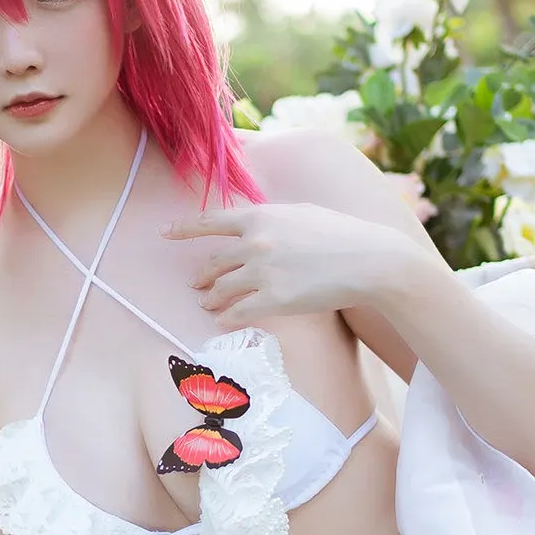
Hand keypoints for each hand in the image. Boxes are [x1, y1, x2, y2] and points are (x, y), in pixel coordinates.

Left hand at [163, 200, 425, 323]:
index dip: (184, 227)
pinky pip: (238, 312)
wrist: (369, 260)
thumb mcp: (301, 213)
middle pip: (214, 262)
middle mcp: (255, 243)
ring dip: (211, 298)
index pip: (210, 221)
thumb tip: (251, 224)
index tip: (165, 232)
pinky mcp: (275, 300)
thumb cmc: (340, 235)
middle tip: (196, 285)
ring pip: (222, 289)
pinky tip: (223, 321)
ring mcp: (263, 272)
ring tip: (208, 304)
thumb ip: (271, 218)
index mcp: (260, 216)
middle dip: (202, 276)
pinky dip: (227, 317)